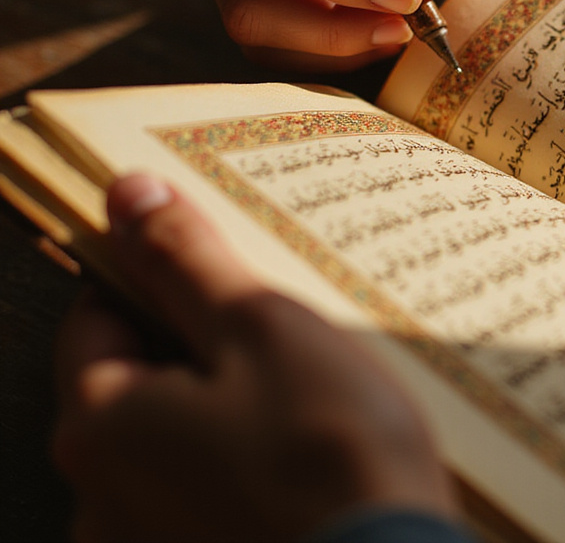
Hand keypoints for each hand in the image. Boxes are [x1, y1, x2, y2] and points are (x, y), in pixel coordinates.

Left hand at [52, 173, 459, 541]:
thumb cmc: (329, 451)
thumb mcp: (262, 328)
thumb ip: (186, 261)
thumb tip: (130, 192)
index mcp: (100, 426)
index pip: (98, 315)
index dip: (159, 275)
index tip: (223, 261)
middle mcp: (104, 497)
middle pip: (141, 382)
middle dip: (207, 346)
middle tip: (284, 323)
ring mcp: (153, 542)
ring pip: (181, 442)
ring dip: (233, 409)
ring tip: (313, 391)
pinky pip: (214, 492)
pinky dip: (251, 465)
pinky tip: (311, 452)